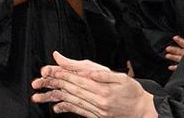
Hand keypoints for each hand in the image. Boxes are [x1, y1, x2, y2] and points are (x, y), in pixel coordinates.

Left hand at [31, 51, 157, 117]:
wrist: (142, 110)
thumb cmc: (133, 92)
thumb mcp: (123, 78)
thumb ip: (105, 75)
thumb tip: (90, 72)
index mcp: (104, 90)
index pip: (79, 80)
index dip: (64, 75)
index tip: (51, 71)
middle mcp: (98, 101)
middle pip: (73, 91)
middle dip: (55, 85)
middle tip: (40, 81)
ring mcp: (97, 110)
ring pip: (73, 102)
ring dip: (56, 98)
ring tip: (41, 96)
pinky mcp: (97, 116)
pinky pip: (79, 112)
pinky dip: (67, 109)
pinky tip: (56, 107)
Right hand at [163, 36, 183, 70]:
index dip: (180, 40)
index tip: (175, 37)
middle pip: (180, 51)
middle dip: (173, 49)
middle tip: (168, 48)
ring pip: (179, 58)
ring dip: (172, 57)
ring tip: (167, 56)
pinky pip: (180, 67)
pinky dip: (175, 67)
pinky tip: (171, 67)